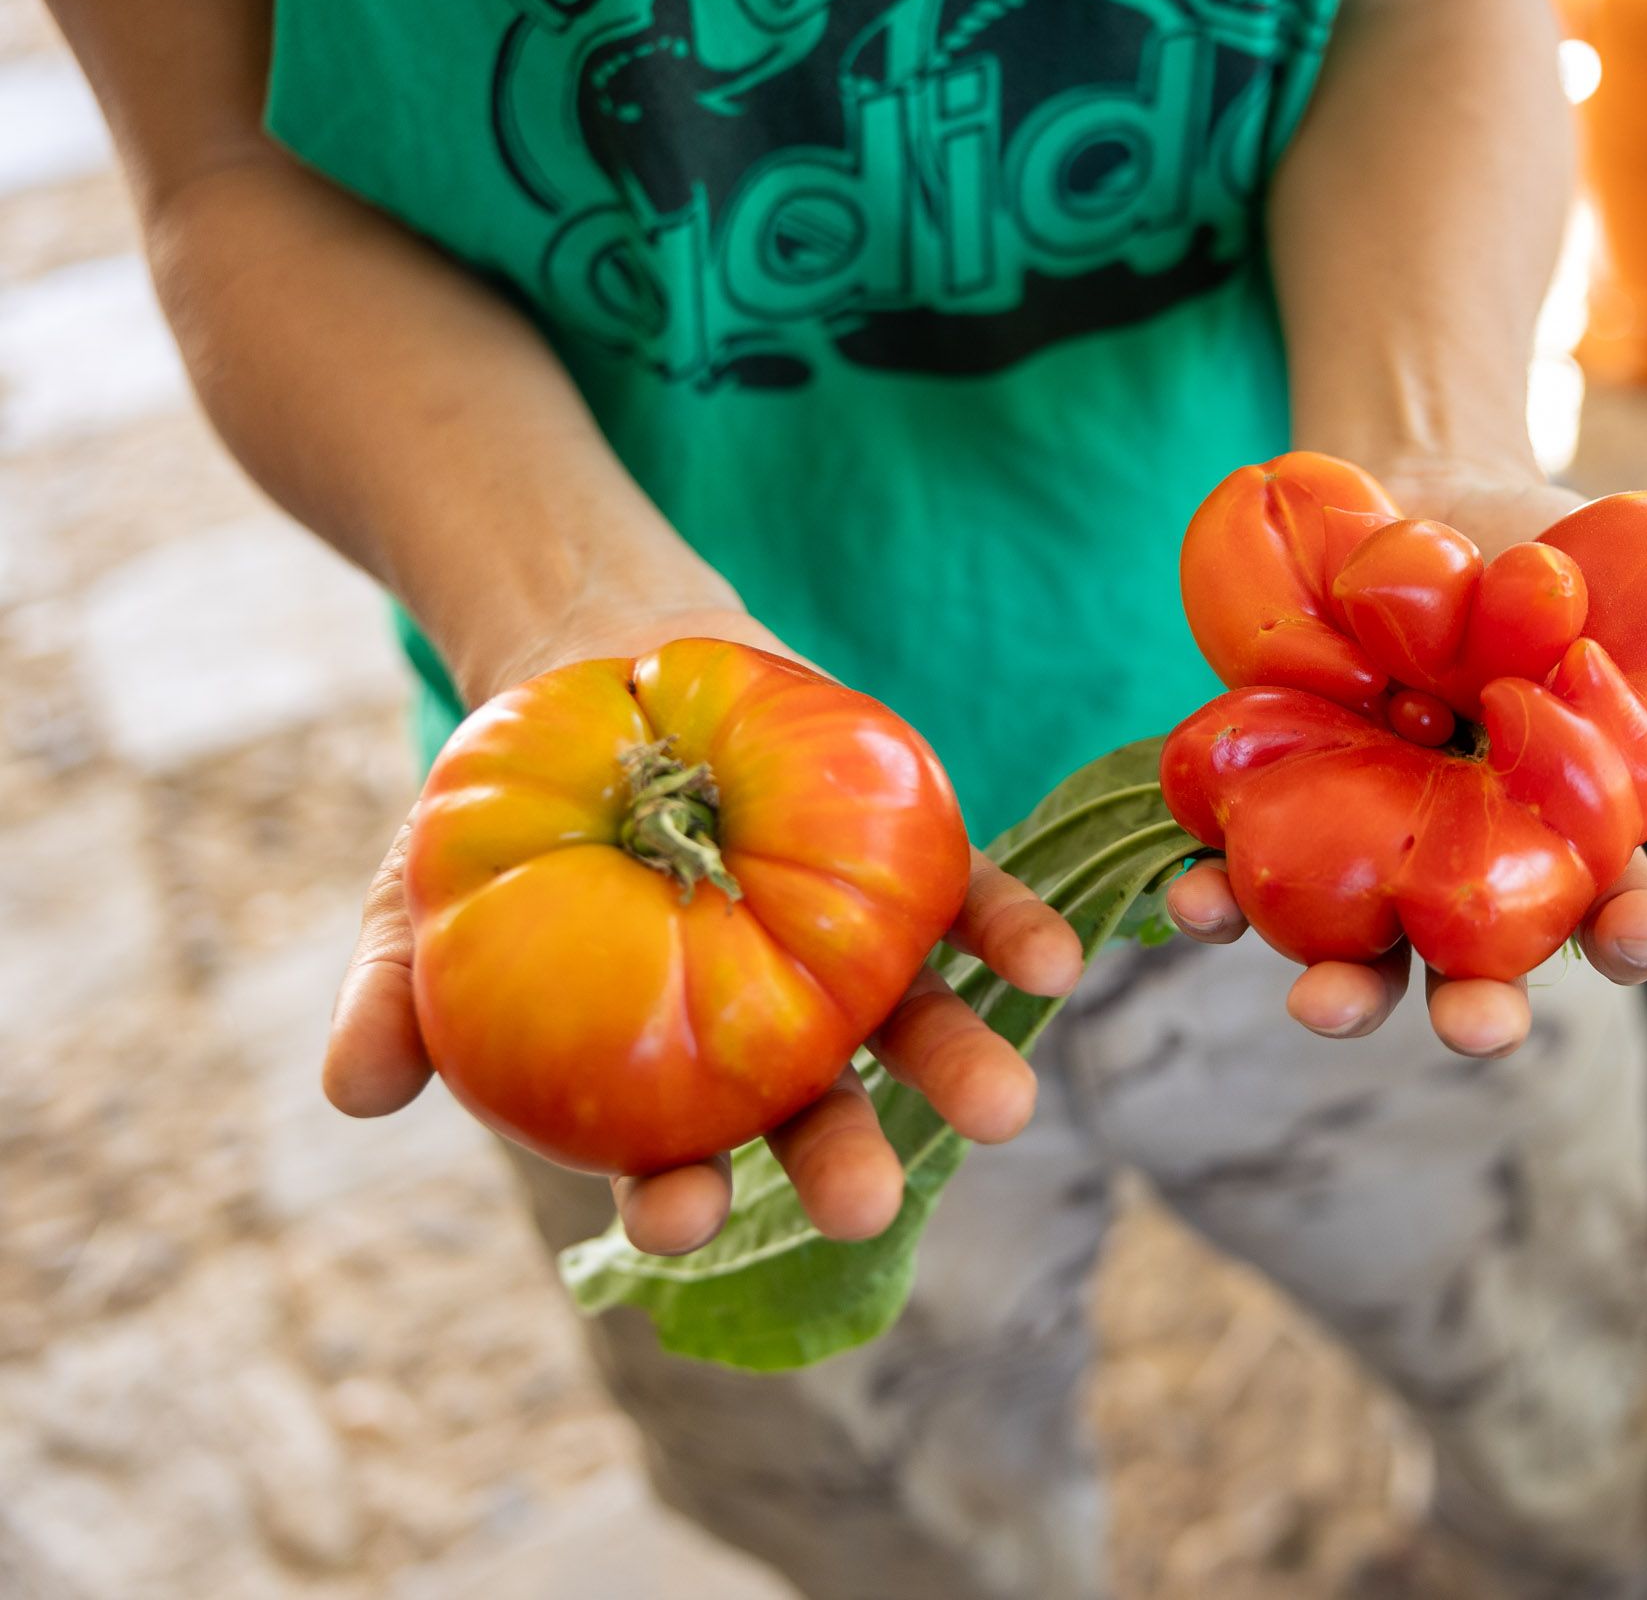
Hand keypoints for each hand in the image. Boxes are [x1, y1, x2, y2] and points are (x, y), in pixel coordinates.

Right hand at [321, 605, 1083, 1256]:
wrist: (594, 674)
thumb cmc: (501, 821)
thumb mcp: (418, 898)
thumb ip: (393, 995)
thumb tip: (351, 1091)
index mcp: (658, 1077)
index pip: (668, 1162)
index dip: (673, 1197)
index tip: (677, 1215)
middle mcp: (770, 1034)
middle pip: (811, 1114)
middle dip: (839, 1165)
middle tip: (865, 1205)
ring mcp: (847, 952)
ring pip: (910, 1025)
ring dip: (959, 1067)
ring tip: (1002, 1108)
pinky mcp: (903, 862)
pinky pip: (970, 907)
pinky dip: (1012, 935)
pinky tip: (1051, 964)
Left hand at [1162, 461, 1646, 1057]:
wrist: (1420, 491)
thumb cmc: (1555, 564)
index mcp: (1573, 840)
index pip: (1621, 912)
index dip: (1636, 935)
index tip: (1639, 930)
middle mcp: (1473, 871)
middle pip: (1487, 969)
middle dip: (1484, 1010)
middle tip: (1480, 1025)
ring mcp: (1374, 852)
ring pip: (1362, 954)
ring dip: (1344, 993)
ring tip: (1325, 1004)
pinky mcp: (1278, 814)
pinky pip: (1242, 877)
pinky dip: (1216, 898)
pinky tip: (1198, 897)